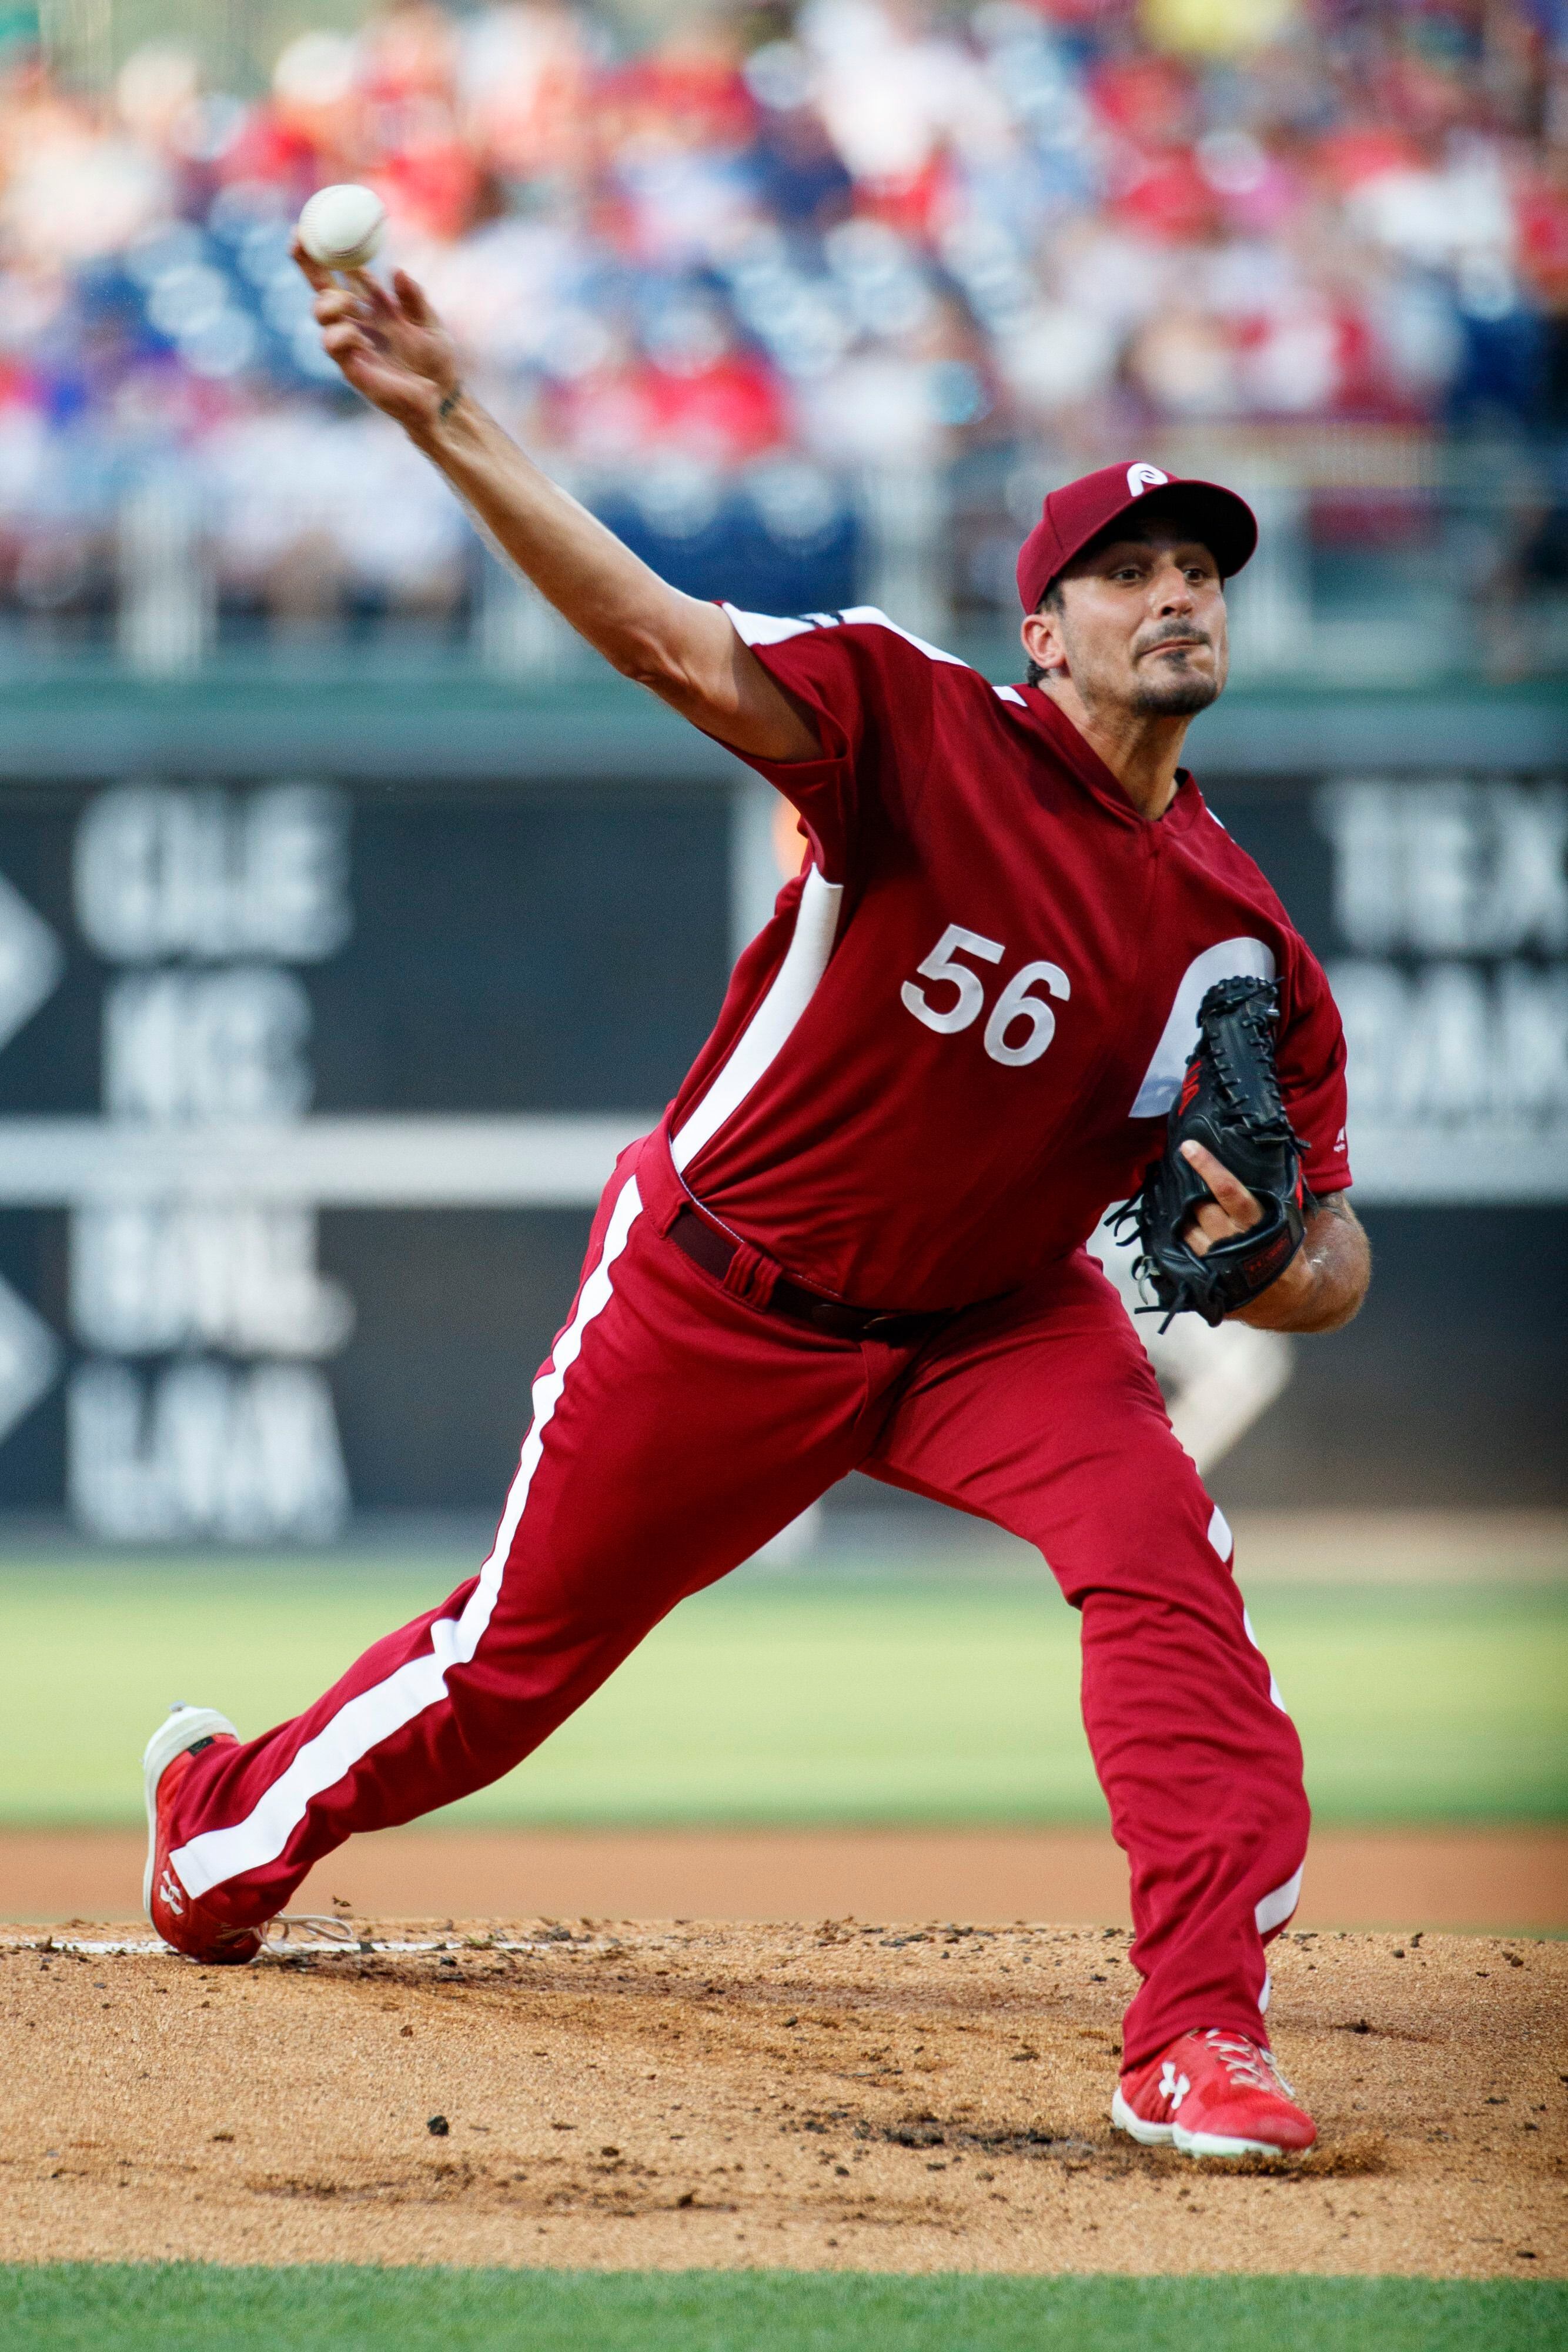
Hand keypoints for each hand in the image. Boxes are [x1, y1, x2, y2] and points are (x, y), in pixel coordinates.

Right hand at [293, 240, 459, 432]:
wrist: (443, 399)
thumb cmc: (437, 361)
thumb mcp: (430, 322)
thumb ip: (414, 298)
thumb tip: (396, 272)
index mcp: (373, 305)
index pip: (342, 272)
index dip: (326, 250)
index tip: (312, 224)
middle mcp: (356, 321)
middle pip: (321, 286)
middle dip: (307, 262)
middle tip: (299, 241)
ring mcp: (351, 344)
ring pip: (322, 315)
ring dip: (328, 303)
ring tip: (345, 303)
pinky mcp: (352, 368)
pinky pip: (334, 345)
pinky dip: (342, 333)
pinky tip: (358, 335)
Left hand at [1180, 1137, 1323, 1325]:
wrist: (1288, 1299)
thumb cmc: (1283, 1251)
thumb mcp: (1285, 1221)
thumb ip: (1271, 1196)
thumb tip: (1265, 1160)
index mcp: (1255, 1223)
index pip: (1227, 1189)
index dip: (1207, 1166)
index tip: (1188, 1147)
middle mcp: (1232, 1241)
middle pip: (1200, 1208)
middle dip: (1188, 1192)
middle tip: (1179, 1177)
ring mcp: (1216, 1264)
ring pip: (1185, 1232)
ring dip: (1178, 1218)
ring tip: (1175, 1204)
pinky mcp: (1207, 1281)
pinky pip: (1182, 1255)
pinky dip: (1176, 1241)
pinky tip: (1171, 1231)